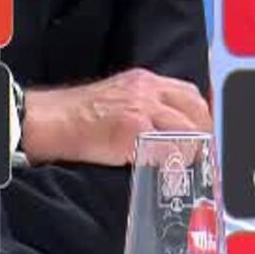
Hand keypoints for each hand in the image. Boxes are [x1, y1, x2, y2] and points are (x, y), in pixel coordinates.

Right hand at [21, 68, 210, 166]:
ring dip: (192, 151)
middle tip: (202, 156)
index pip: (188, 93)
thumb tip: (167, 132)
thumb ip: (143, 108)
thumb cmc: (76, 116)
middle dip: (204, 134)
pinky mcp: (134, 128)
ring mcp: (142, 107)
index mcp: (143, 81)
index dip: (200, 117)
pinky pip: (170, 147)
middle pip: (196, 109)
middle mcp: (147, 89)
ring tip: (186, 168)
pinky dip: (175, 163)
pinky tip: (169, 173)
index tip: (203, 136)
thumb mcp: (116, 99)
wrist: (50, 121)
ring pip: (189, 129)